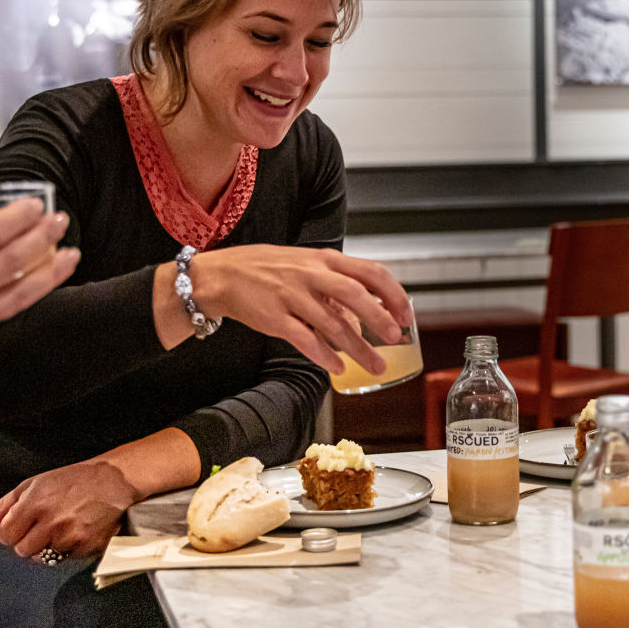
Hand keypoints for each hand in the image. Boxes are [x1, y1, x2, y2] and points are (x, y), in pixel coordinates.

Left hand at [0, 459, 138, 559]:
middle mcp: (51, 521)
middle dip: (28, 541)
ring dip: (49, 546)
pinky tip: (76, 532)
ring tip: (62, 527)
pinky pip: (65, 560)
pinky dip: (68, 550)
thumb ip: (2, 508)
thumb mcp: (33, 485)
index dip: (12, 531)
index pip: (5, 535)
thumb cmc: (71, 481)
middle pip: (22, 550)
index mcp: (34, 503)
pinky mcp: (86, 548)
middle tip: (44, 525)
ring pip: (43, 557)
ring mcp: (70, 537)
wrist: (113, 481)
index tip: (24, 523)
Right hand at [176, 245, 411, 375]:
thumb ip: (334, 279)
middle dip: (380, 318)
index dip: (392, 293)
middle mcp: (311, 275)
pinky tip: (337, 368)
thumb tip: (365, 304)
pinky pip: (305, 340)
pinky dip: (324, 355)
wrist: (222, 275)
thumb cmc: (265, 269)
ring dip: (358, 348)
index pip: (370, 271)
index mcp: (324, 259)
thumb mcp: (305, 262)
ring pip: (333, 324)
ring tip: (375, 365)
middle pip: (355, 295)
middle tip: (396, 338)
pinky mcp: (274, 318)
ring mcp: (292, 296)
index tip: (406, 313)